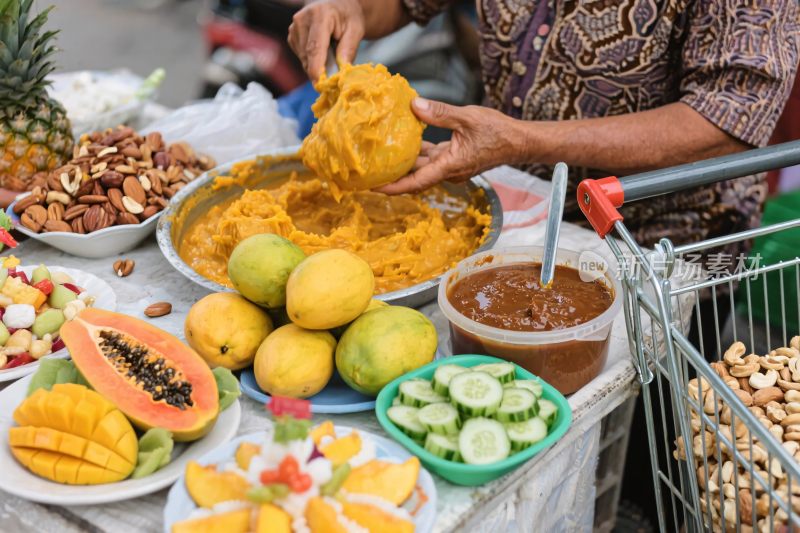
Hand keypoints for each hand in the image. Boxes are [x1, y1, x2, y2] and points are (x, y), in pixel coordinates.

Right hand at [288, 0, 364, 81]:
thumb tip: (342, 70)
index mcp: (319, 15)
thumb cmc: (347, 17)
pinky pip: (302, 58)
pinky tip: (323, 53)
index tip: (320, 85)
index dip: (316, 69)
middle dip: (321, 71)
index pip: (315, 47)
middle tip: (335, 78)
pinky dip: (313, 61)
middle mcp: (301, 20)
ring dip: (318, 66)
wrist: (337, 5)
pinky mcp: (292, 37)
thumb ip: (349, 49)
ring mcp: (294, 29)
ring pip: (304, 60)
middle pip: (308, 56)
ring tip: (331, 55)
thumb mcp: (355, 30)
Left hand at [377, 98, 519, 194]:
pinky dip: (419, 153)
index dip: (393, 187)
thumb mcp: (467, 117)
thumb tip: (414, 105)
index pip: (415, 183)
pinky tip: (406, 141)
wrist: (519, 141)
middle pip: (414, 178)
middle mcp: (448, 171)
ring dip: (405, 164)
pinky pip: (432, 159)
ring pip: (423, 167)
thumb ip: (439, 113)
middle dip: (393, 177)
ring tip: (381, 157)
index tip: (373, 187)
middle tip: (370, 172)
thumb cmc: (498, 131)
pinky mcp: (455, 159)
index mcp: (449, 166)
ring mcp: (451, 166)